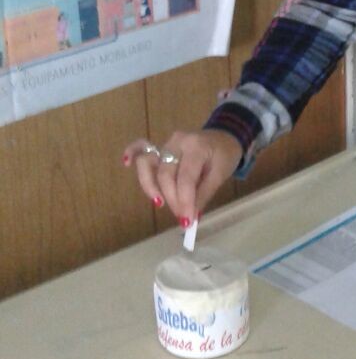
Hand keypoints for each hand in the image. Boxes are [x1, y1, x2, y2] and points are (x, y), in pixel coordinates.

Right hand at [123, 129, 242, 225]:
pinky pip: (142, 148)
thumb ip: (204, 195)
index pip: (185, 178)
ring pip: (148, 164)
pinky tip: (126, 162)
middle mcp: (177, 142)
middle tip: (182, 217)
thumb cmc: (225, 156)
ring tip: (160, 203)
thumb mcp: (220, 175)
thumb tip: (189, 217)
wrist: (226, 136)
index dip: (185, 202)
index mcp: (196, 147)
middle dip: (172, 200)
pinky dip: (132, 153)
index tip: (188, 222)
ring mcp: (166, 142)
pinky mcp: (161, 146)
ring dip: (151, 187)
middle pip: (165, 174)